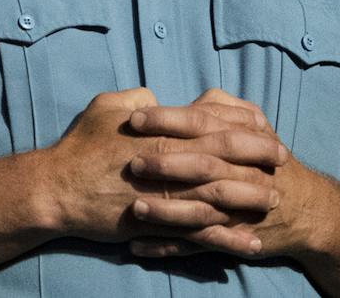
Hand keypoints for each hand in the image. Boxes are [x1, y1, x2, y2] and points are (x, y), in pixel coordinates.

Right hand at [38, 88, 283, 249]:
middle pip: (225, 155)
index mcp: (161, 129)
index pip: (213, 122)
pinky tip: (250, 243)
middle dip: (257, 157)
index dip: (242, 125)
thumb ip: (137, 96)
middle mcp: (169, 159)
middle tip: (283, 159)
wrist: (56, 189)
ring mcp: (167, 194)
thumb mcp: (107, 106)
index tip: (266, 127)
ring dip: (250, 198)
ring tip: (275, 202)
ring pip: (220, 194)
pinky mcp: (161, 224)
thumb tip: (157, 96)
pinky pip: (202, 232)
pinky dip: (229, 238)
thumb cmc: (80, 145)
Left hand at [125, 90, 311, 259]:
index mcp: (241, 138)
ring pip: (199, 209)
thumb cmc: (269, 159)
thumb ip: (222, 109)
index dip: (167, 119)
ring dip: (165, 211)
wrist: (306, 209)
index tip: (134, 118)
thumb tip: (191, 100)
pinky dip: (167, 247)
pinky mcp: (231, 238)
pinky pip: (196, 244)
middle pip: (202, 164)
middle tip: (132, 162)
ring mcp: (236, 208)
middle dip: (166, 163)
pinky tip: (137, 246)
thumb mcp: (254, 124)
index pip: (201, 122)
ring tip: (133, 208)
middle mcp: (240, 172)